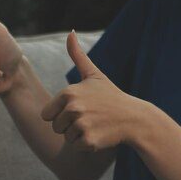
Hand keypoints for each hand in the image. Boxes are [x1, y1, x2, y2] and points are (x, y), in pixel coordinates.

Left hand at [41, 32, 146, 151]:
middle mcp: (73, 108)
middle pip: (56, 127)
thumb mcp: (94, 75)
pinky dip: (87, 145)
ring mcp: (81, 125)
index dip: (60, 115)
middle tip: (90, 118)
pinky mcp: (88, 141)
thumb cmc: (111, 97)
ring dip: (78, 136)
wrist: (134, 118)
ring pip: (66, 138)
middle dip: (69, 126)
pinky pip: (76, 148)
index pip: (47, 115)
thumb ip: (78, 55)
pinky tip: (100, 135)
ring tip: (96, 125)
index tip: (79, 109)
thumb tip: (70, 32)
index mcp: (68, 93)